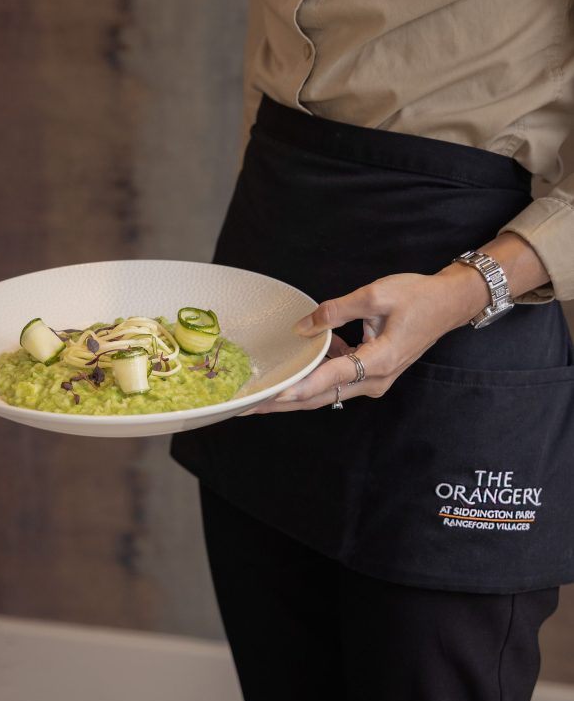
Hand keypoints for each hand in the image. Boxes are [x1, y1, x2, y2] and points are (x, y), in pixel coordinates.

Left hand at [239, 265, 488, 413]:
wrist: (449, 304)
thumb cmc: (418, 297)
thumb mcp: (375, 295)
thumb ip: (336, 311)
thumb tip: (304, 327)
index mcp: (379, 362)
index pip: (329, 379)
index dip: (297, 388)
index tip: (270, 396)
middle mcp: (376, 381)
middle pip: (322, 396)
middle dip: (285, 402)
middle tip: (250, 405)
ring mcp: (375, 382)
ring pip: (327, 392)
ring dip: (296, 391)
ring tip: (262, 391)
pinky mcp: (373, 375)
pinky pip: (338, 381)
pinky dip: (316, 376)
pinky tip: (300, 362)